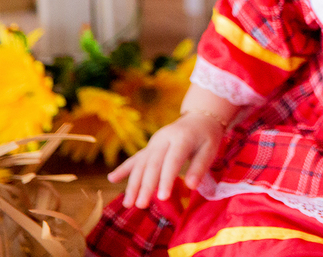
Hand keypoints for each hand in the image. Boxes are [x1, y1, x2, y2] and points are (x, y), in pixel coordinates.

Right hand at [107, 112, 224, 208]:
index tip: (162, 198)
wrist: (199, 117)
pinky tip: (111, 179)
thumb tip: (191, 186)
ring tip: (128, 203)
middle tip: (141, 205)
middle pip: (153, 164)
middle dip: (145, 186)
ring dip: (133, 183)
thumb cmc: (207, 136)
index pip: (172, 160)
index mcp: (182, 138)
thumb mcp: (211, 149)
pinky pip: (135, 158)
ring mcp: (154, 142)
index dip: (166, 179)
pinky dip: (123, 168)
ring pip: (141, 163)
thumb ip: (200, 167)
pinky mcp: (149, 146)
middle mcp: (164, 139)